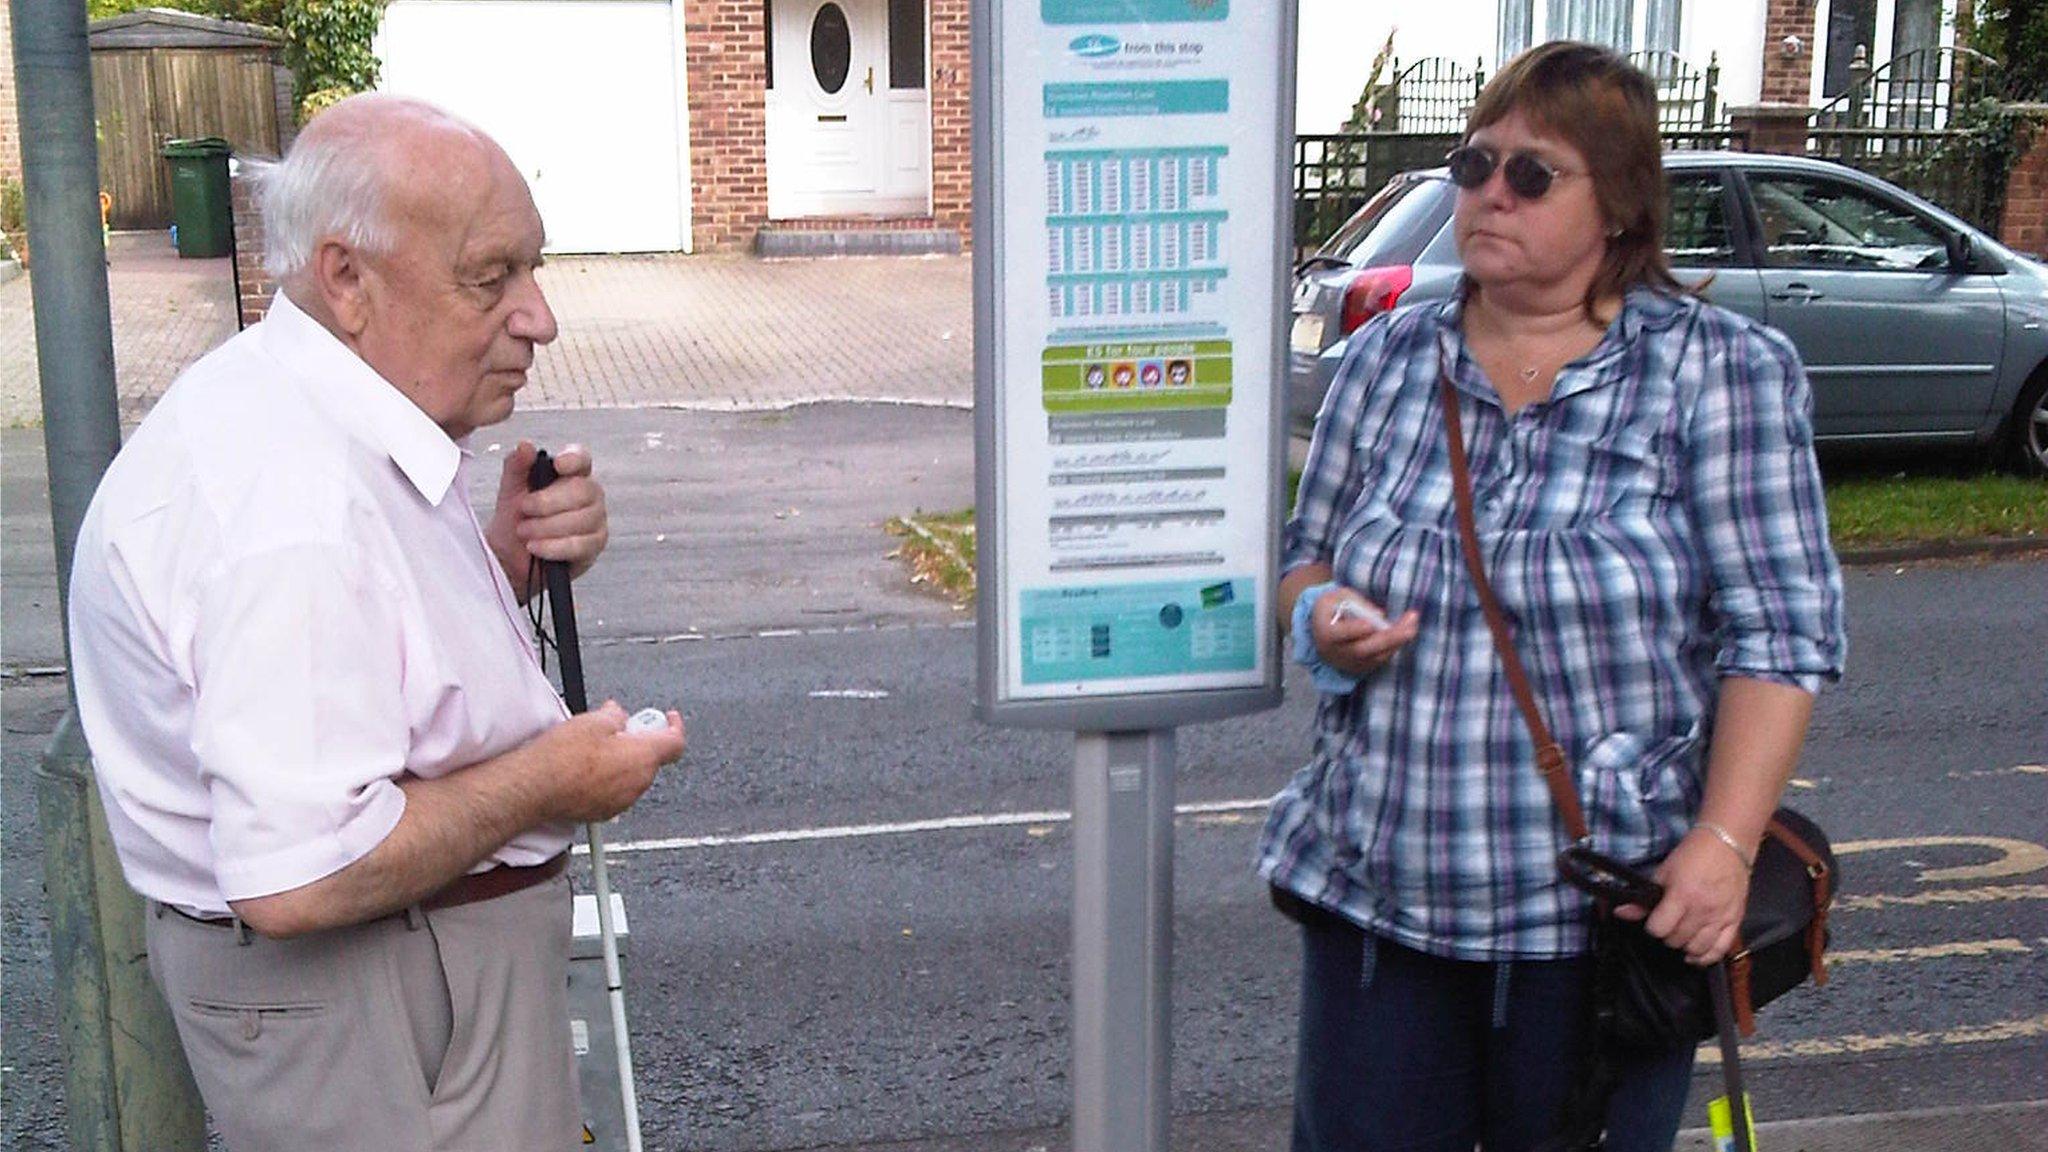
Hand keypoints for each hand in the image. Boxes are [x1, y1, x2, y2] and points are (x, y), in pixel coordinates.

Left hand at [486, 441, 609, 597]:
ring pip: (581, 519)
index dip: (574, 459)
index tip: (558, 465)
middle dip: (547, 503)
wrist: (511, 556)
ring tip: (525, 532)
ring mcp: (596, 520)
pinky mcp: (595, 545)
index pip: (582, 459)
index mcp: (572, 474)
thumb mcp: (510, 490)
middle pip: (582, 491)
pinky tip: (535, 547)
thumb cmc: (516, 519)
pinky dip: (553, 546)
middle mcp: (589, 494)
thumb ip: (516, 466)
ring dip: (546, 527)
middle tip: (523, 510)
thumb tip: (525, 445)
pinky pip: (579, 545)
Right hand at [532, 701, 684, 822]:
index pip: (675, 742)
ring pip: (632, 774)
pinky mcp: (605, 811)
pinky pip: (616, 790)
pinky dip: (609, 778)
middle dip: (637, 741)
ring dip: (622, 760)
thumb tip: (617, 715)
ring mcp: (622, 801)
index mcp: (643, 758)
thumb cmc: (562, 757)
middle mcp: (638, 783)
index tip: (668, 718)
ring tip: (594, 749)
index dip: (674, 726)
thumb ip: (615, 716)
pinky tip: (586, 768)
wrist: (535, 787)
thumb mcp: (593, 721)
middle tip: (616, 728)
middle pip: (650, 757)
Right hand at [1310, 588, 1419, 676]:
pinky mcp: (1361, 668)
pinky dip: (1395, 646)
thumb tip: (1379, 615)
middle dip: (1388, 638)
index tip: (1370, 624)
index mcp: (1325, 632)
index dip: (1354, 629)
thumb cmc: (1332, 608)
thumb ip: (1357, 603)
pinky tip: (1407, 630)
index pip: (1339, 634)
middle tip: (1410, 628)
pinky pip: (1381, 659)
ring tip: (1413, 624)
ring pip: (1376, 656)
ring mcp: (1349, 663)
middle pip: (1363, 649)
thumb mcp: (1338, 596)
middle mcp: (1336, 653)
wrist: (1322, 630)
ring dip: (1397, 641)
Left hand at [1614, 828, 1750, 965]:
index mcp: (1682, 896)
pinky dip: (1707, 957)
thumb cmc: (1693, 855)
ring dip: (1685, 946)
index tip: (1654, 921)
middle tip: (1668, 925)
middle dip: (1667, 935)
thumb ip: (1644, 898)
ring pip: (1697, 949)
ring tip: (1681, 935)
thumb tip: (1621, 913)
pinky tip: (1696, 954)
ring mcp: (1721, 917)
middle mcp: (1702, 910)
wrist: (1727, 845)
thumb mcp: (1663, 872)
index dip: (1652, 927)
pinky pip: (1721, 950)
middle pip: (1676, 940)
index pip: (1659, 929)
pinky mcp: (1735, 921)